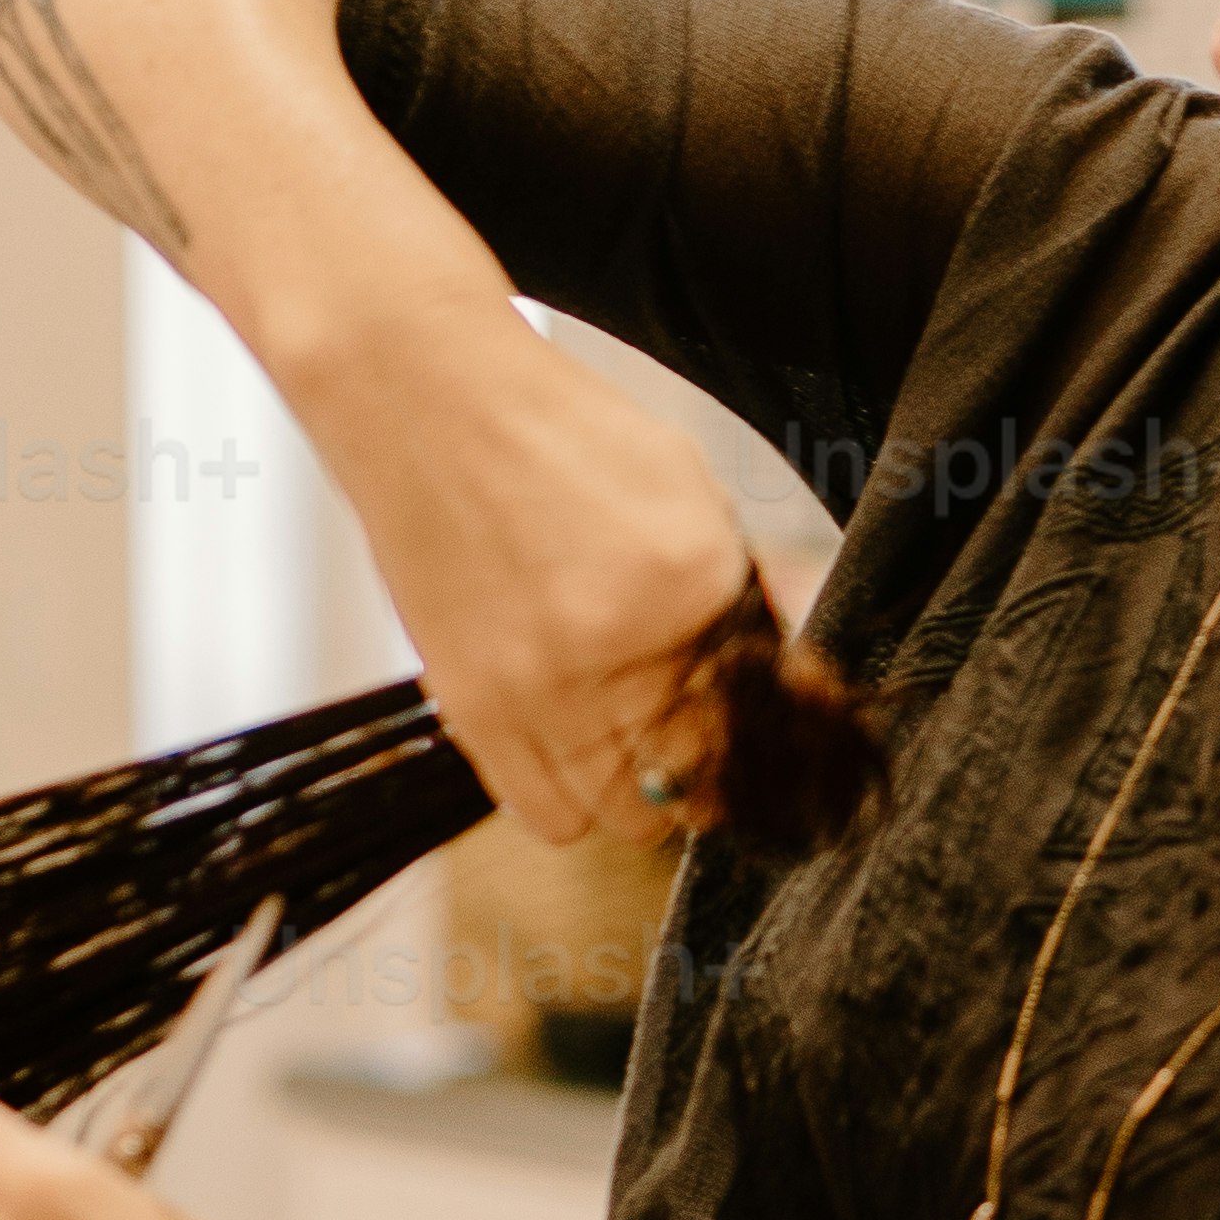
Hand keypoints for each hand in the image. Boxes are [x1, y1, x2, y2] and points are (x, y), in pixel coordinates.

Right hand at [314, 289, 774, 847]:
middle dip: (715, 761)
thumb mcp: (688, 488)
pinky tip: (580, 752)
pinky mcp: (473, 709)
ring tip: (643, 749)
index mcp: (688, 580)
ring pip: (628, 813)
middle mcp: (615, 647)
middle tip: (704, 732)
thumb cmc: (557, 433)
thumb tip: (793, 665)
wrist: (427, 406)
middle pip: (701, 771)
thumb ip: (746, 585)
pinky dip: (575, 803)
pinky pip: (547, 813)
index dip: (768, 709)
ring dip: (649, 795)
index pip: (762, 698)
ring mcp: (537, 688)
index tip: (758, 707)